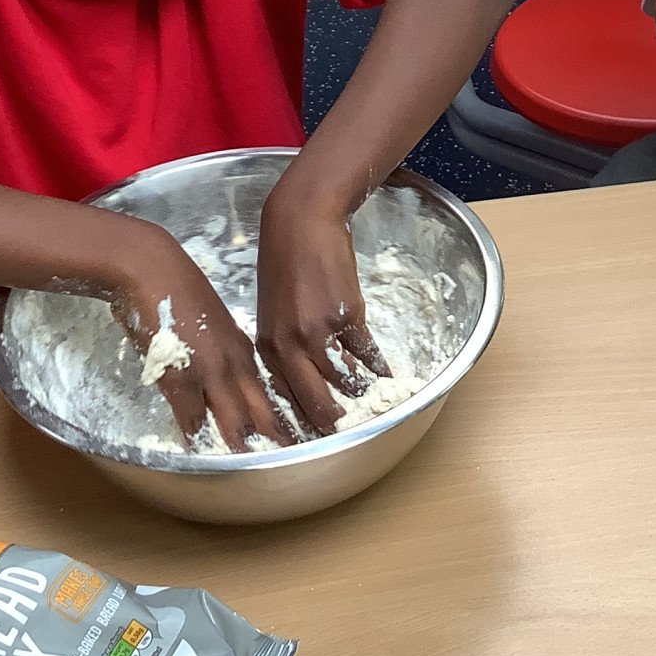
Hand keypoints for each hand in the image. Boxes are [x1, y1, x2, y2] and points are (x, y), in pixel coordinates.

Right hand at [112, 226, 289, 453]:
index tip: (294, 441)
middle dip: (276, 440)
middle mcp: (233, 364)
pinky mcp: (179, 377)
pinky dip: (198, 438)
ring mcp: (208, 372)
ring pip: (235, 420)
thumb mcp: (213, 321)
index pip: (270, 394)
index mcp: (244, 350)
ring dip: (243, 447)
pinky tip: (203, 454)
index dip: (281, 420)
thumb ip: (221, 350)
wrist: (150, 267)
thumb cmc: (177, 288)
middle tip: (291, 466)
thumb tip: (222, 376)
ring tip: (254, 469)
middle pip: (262, 412)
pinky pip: (193, 418)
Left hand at [255, 189, 388, 433]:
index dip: (305, 421)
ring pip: (346, 382)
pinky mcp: (347, 317)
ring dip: (361, 391)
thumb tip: (307, 377)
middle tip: (349, 427)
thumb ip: (286, 345)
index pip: (287, 400)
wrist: (302, 221)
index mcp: (269, 347)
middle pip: (317, 403)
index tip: (320, 434)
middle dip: (335, 421)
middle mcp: (290, 346)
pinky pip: (367, 354)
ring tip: (371, 396)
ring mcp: (319, 333)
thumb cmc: (286, 262)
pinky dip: (379, 366)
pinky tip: (385, 372)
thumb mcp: (275, 309)